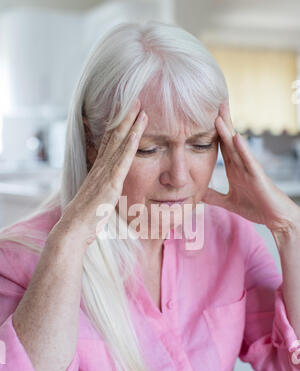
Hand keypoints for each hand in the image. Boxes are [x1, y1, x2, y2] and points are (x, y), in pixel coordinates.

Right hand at [54, 99, 147, 246]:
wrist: (74, 229)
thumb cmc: (85, 218)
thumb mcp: (98, 200)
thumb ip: (105, 191)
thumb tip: (110, 190)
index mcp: (99, 171)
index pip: (109, 143)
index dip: (118, 126)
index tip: (126, 112)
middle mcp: (101, 168)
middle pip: (114, 137)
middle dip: (126, 117)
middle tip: (135, 100)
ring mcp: (105, 174)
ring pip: (119, 144)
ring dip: (130, 125)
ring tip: (140, 108)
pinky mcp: (110, 184)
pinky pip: (121, 161)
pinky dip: (129, 146)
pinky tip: (136, 132)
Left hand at [202, 100, 299, 232]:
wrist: (276, 218)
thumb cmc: (256, 207)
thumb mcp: (228, 202)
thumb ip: (213, 196)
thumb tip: (197, 194)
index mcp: (234, 169)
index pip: (221, 147)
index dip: (212, 132)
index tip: (202, 117)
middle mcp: (241, 165)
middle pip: (228, 140)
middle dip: (222, 122)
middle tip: (213, 102)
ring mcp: (250, 169)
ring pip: (236, 147)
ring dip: (228, 131)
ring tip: (219, 114)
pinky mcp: (258, 177)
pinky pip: (249, 161)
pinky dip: (242, 149)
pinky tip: (236, 137)